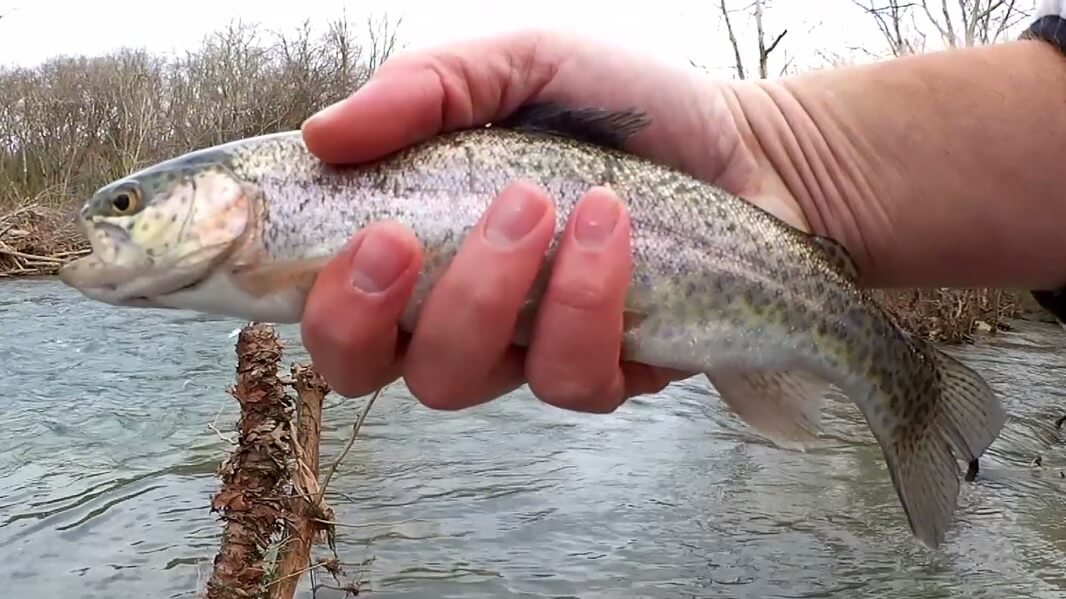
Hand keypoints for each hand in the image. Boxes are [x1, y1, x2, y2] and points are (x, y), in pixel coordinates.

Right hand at [298, 30, 805, 411]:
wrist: (741, 147)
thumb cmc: (617, 107)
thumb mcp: (520, 64)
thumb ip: (425, 87)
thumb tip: (322, 135)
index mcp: (412, 242)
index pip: (316, 297)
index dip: (299, 291)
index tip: (348, 228)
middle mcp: (452, 308)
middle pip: (358, 366)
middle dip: (367, 310)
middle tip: (407, 233)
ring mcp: (522, 349)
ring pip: (454, 380)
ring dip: (485, 292)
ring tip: (542, 204)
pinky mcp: (598, 375)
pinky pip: (565, 380)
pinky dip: (584, 303)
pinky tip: (613, 230)